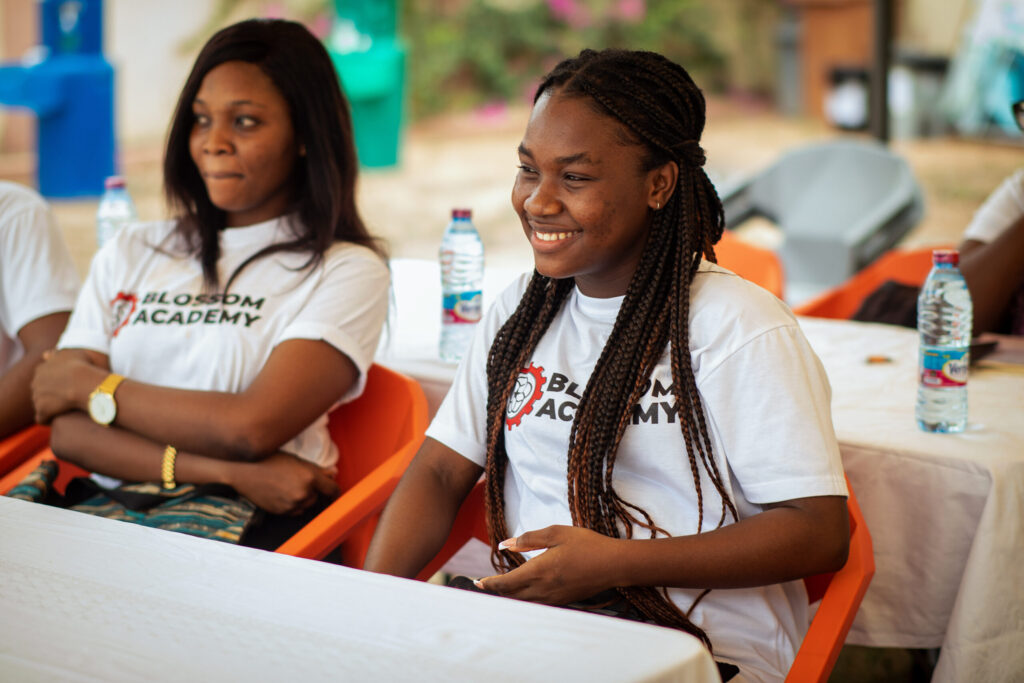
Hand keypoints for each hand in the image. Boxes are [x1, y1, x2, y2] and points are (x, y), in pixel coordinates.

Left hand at [31, 349, 104, 423]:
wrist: (84, 382)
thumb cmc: (82, 366)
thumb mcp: (70, 354)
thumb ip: (56, 354)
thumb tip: (46, 354)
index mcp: (41, 369)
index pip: (42, 377)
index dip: (53, 383)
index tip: (65, 386)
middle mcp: (35, 382)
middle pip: (39, 391)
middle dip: (49, 395)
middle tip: (65, 398)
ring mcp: (37, 397)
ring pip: (39, 405)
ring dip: (49, 408)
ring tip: (64, 410)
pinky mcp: (42, 410)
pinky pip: (41, 418)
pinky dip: (48, 420)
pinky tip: (58, 419)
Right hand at [228, 451, 339, 515]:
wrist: (245, 471)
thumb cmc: (270, 460)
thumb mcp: (296, 461)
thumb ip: (316, 470)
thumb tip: (333, 474)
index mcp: (310, 477)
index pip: (332, 489)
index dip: (334, 491)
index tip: (333, 492)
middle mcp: (303, 493)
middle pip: (317, 498)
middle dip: (312, 491)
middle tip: (297, 480)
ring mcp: (292, 504)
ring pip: (305, 505)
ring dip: (301, 499)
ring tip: (286, 486)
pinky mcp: (281, 512)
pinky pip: (293, 511)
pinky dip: (290, 505)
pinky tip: (280, 493)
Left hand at [475, 525, 623, 604]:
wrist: (613, 564)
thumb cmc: (586, 545)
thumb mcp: (556, 533)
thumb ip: (528, 539)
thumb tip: (505, 544)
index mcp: (539, 571)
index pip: (506, 583)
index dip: (490, 584)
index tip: (478, 582)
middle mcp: (543, 589)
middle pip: (511, 596)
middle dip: (496, 592)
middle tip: (482, 587)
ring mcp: (553, 597)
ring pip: (523, 602)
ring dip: (509, 597)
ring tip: (498, 591)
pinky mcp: (562, 600)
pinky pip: (536, 604)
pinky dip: (524, 600)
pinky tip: (522, 593)